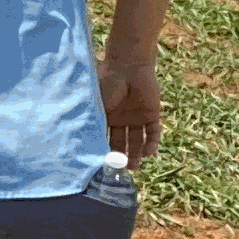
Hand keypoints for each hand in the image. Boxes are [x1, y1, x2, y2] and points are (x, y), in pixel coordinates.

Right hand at [101, 48, 162, 166]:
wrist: (128, 66)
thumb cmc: (107, 83)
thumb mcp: (96, 105)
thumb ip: (93, 123)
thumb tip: (84, 145)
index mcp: (106, 117)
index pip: (106, 139)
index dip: (106, 152)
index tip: (104, 166)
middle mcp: (122, 120)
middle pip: (123, 143)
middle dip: (123, 157)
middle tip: (122, 171)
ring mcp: (137, 117)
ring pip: (138, 141)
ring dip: (137, 154)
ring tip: (135, 167)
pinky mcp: (152, 114)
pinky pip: (153, 132)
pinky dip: (152, 143)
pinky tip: (149, 153)